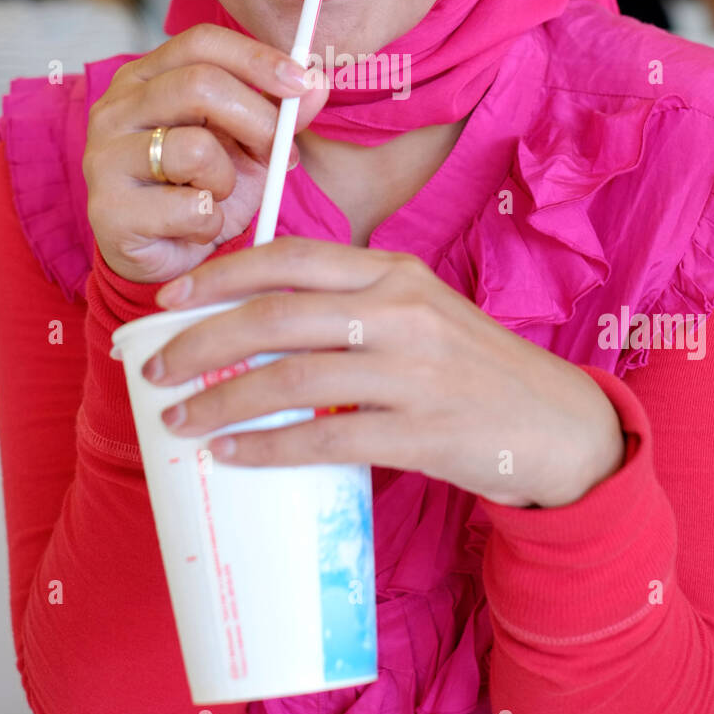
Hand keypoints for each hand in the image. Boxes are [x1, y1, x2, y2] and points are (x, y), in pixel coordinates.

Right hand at [82, 22, 329, 284]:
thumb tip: (317, 84)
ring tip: (218, 196)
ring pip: (195, 148)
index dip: (257, 58)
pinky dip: (210, 221)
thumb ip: (281, 114)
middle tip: (281, 154)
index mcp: (146, 78)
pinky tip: (195, 227)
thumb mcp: (249, 147)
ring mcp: (103, 157)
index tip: (303, 82)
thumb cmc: (203, 191)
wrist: (167, 260)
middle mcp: (115, 109)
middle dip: (258, 121)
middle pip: (200, 85)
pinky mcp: (107, 209)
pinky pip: (188, 207)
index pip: (201, 42)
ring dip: (228, 181)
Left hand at [143, 237, 625, 508]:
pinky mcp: (421, 432)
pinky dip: (267, 448)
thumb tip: (257, 326)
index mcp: (395, 272)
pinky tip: (232, 456)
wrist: (559, 422)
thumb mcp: (422, 311)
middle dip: (201, 340)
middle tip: (154, 367)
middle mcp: (401, 311)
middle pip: (276, 315)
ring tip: (179, 419)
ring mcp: (413, 372)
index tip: (171, 299)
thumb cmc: (475, 367)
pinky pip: (324, 439)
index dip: (221, 275)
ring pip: (290, 378)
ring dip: (221, 401)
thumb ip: (354, 306)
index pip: (291, 257)